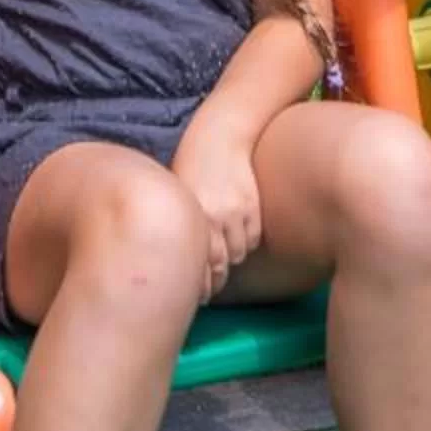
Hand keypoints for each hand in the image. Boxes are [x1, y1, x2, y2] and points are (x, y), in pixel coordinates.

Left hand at [172, 127, 262, 302]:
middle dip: (214, 281)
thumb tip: (179, 258)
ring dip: (231, 259)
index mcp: (189, 217)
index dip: (198, 287)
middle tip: (209, 288)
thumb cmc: (190, 165)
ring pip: (238, 254)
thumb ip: (180, 224)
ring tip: (223, 256)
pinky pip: (252, 238)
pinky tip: (236, 234)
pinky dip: (245, 242)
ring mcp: (236, 213)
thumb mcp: (177, 193)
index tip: (195, 296)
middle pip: (219, 267)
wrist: (220, 134)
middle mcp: (212, 218)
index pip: (197, 267)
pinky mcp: (253, 207)